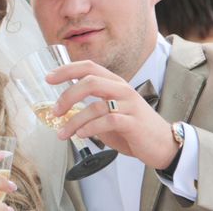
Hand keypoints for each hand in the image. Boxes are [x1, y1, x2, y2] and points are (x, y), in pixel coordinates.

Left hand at [48, 60, 178, 169]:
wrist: (162, 145)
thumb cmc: (132, 129)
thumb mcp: (109, 112)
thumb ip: (90, 106)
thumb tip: (63, 108)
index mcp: (114, 83)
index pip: (89, 66)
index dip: (67, 69)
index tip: (49, 78)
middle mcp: (122, 89)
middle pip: (90, 81)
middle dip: (67, 95)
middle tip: (55, 111)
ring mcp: (129, 105)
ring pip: (95, 105)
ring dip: (74, 121)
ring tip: (62, 134)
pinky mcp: (133, 122)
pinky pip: (107, 121)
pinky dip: (90, 128)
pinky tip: (81, 135)